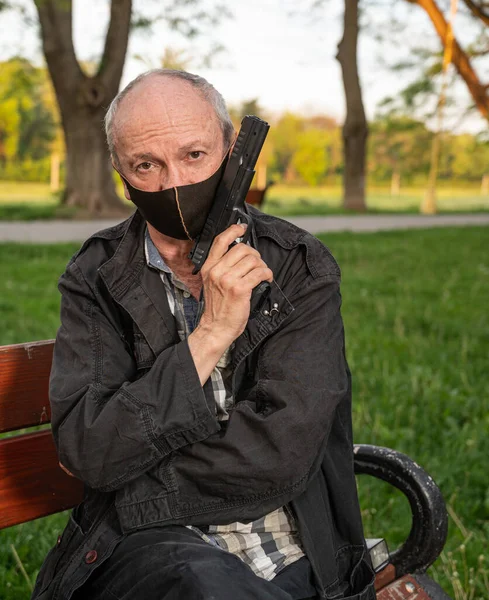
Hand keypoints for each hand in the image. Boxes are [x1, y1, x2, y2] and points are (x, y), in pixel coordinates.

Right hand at [199, 223, 272, 345]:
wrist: (216, 328)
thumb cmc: (217, 307)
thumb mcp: (212, 283)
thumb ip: (221, 267)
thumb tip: (240, 253)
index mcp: (208, 267)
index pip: (220, 241)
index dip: (233, 231)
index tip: (242, 228)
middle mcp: (216, 271)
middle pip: (242, 249)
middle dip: (255, 255)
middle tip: (257, 264)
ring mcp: (227, 279)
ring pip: (253, 260)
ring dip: (262, 266)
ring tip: (262, 274)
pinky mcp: (240, 289)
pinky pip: (260, 273)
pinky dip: (267, 274)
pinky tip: (266, 279)